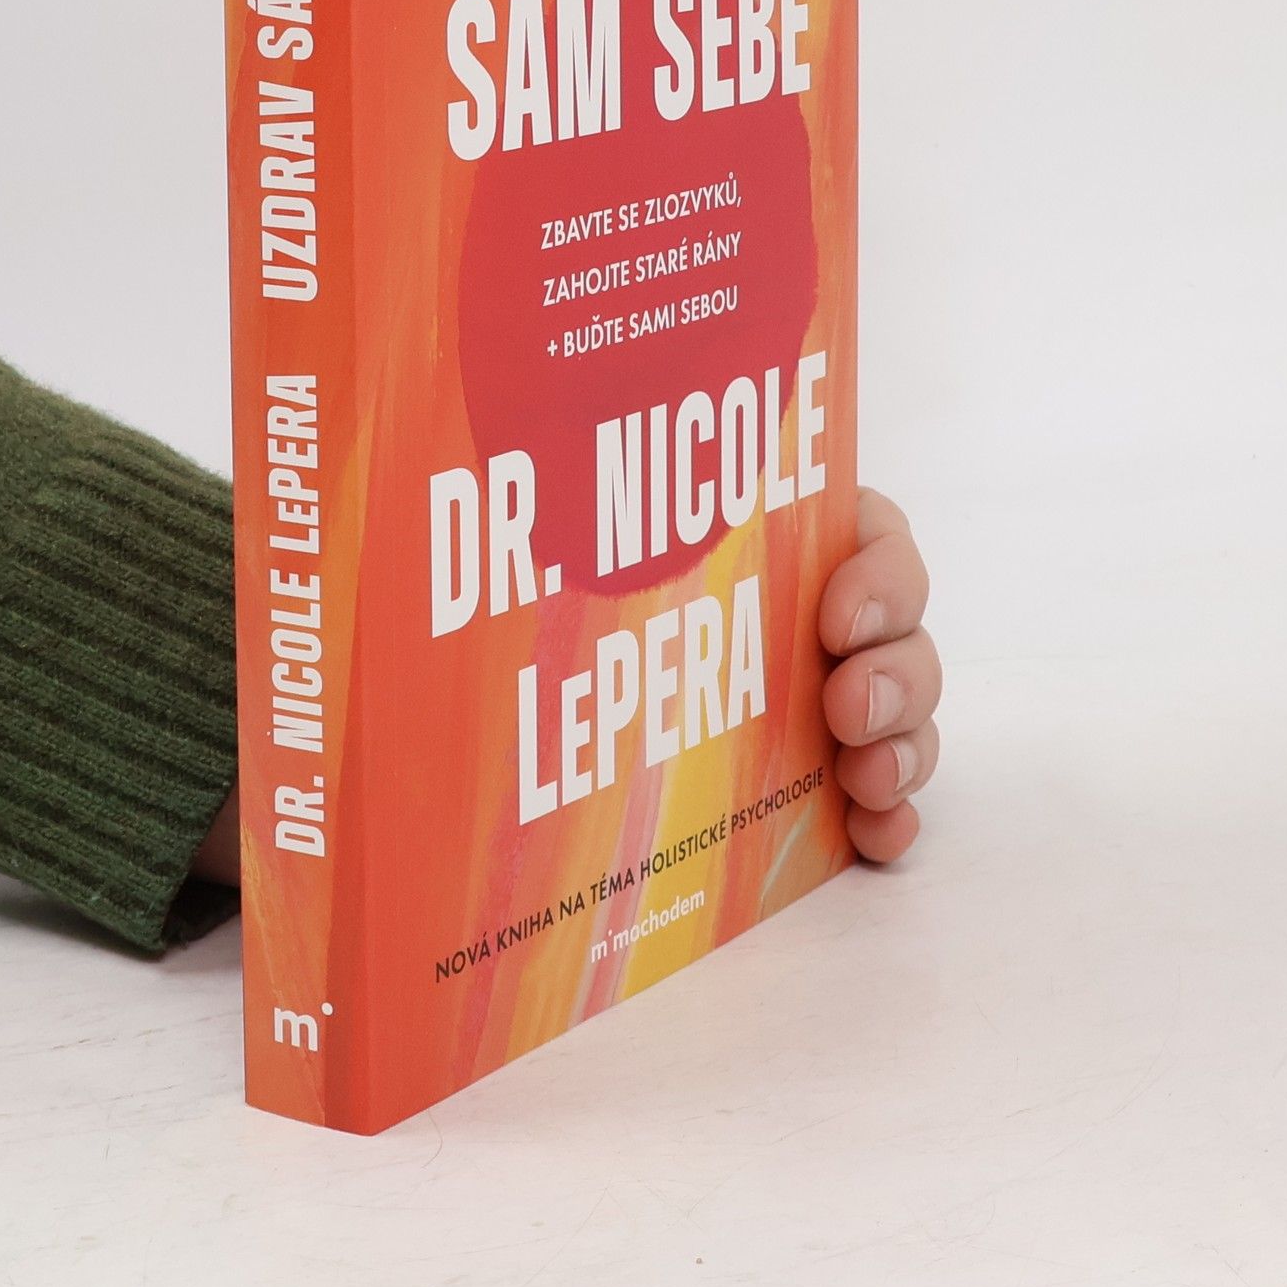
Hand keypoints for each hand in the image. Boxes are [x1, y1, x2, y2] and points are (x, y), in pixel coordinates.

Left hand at [192, 486, 940, 886]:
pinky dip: (891, 811)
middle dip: (896, 656)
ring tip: (865, 775)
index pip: (849, 519)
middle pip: (893, 616)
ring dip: (906, 735)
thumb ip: (477, 504)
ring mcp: (804, 700)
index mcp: (731, 536)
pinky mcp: (801, 787)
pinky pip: (879, 794)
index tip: (834, 606)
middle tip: (844, 698)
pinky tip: (876, 832)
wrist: (440, 763)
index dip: (874, 558)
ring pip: (900, 703)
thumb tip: (380, 453)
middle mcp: (781, 610)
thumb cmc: (464, 617)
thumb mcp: (475, 549)